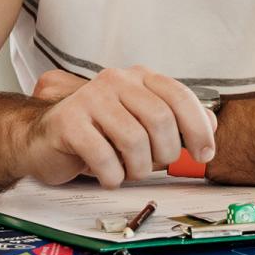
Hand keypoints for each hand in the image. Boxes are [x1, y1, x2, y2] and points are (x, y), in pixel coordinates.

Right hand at [20, 66, 216, 188]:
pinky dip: (112, 176)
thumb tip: (212, 123)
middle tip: (153, 167)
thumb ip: (175, 120)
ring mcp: (89, 99)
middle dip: (164, 154)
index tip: (204, 154)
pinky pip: (105, 158)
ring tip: (127, 171)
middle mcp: (115, 81)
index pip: (179, 96)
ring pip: (134, 141)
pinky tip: (106, 174)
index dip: (198, 128)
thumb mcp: (139, 122)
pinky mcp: (68, 123)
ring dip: (137, 169)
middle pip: (160, 120)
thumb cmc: (97, 133)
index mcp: (137, 78)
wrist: (42, 138)